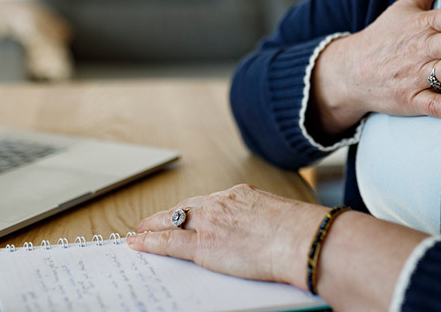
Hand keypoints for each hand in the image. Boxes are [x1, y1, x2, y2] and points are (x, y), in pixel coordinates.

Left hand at [128, 184, 326, 288]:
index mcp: (242, 196)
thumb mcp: (281, 217)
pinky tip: (137, 244)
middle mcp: (222, 203)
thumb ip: (264, 222)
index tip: (186, 213)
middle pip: (186, 207)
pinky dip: (150, 242)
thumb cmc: (303, 233)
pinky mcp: (203, 244)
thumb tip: (268, 234)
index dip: (193, 210)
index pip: (209, 202)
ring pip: (173, 221)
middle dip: (168, 215)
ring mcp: (210, 222)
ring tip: (140, 232)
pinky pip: (169, 242)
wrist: (303, 240)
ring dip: (154, 226)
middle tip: (152, 220)